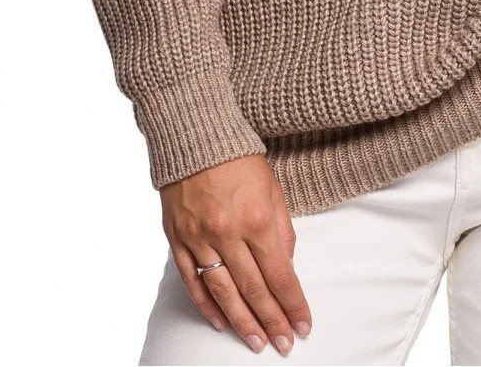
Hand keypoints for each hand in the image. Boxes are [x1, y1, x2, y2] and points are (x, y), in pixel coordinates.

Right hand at [160, 153, 312, 353]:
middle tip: (284, 345)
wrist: (194, 134)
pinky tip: (220, 321)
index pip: (280, 275)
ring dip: (242, 322)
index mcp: (256, 218)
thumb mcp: (273, 189)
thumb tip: (286, 268)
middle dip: (271, 322)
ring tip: (256, 343)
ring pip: (223, 292)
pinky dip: (206, 305)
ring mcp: (199, 238)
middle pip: (253, 290)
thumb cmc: (239, 159)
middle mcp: (227, 232)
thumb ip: (281, 230)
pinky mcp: (176, 238)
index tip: (303, 325)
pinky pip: (192, 281)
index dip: (293, 305)